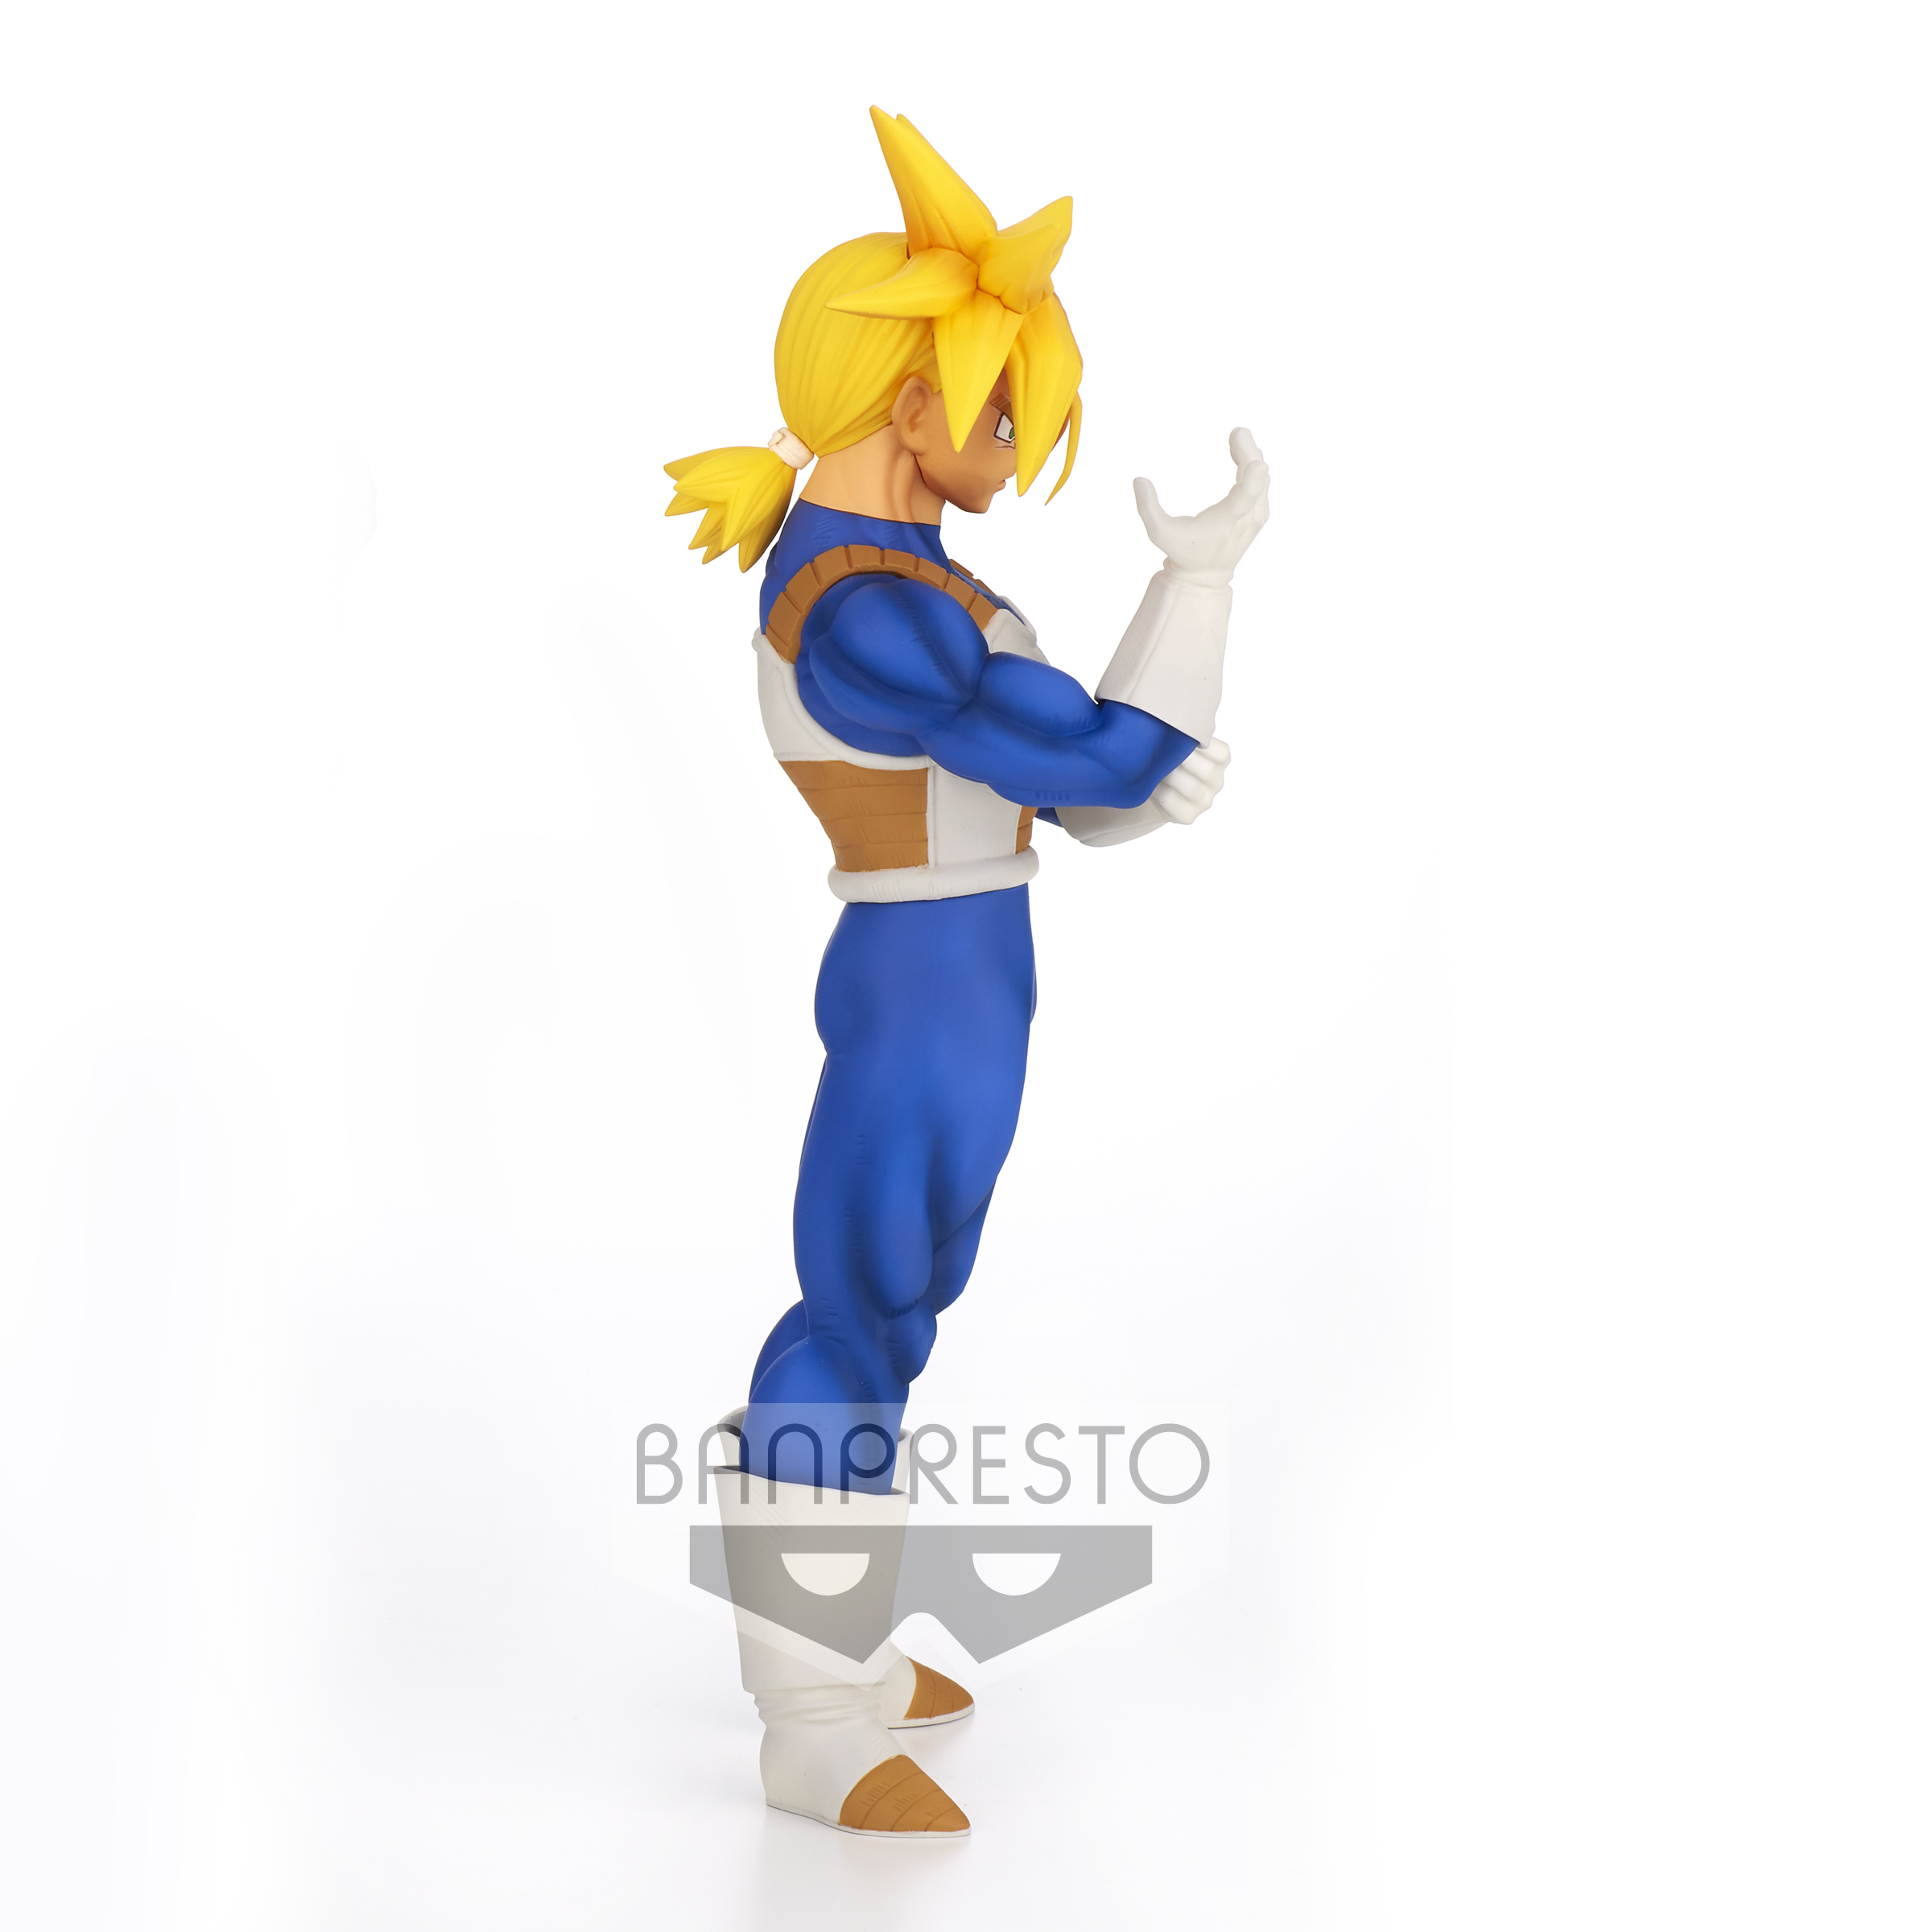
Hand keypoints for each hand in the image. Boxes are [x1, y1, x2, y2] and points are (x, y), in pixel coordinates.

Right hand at [1132, 429, 1269, 585]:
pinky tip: (1242, 452)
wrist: (1205, 575)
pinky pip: (1262, 484)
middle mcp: (1246, 520)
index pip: (1244, 499)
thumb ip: (1147, 507)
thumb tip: (1139, 479)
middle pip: (1256, 480)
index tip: (1257, 461)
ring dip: (1251, 455)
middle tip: (1237, 431)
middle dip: (1248, 452)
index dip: (1252, 479)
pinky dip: (1254, 465)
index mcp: (1224, 523)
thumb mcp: (1159, 533)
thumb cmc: (1181, 551)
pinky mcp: (1260, 514)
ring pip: (1262, 479)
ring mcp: (1257, 517)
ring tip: (1238, 436)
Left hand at [1152, 738, 1230, 824]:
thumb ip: (1184, 731)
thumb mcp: (1179, 741)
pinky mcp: (1188, 816)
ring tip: (1154, 768)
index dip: (1199, 746)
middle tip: (1161, 753)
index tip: (1178, 739)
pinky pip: (1176, 804)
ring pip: (1192, 789)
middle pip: (1207, 771)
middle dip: (1181, 760)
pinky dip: (1161, 794)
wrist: (1150, 786)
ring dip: (1170, 776)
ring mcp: (1204, 801)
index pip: (1221, 753)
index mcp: (1220, 760)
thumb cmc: (1166, 756)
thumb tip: (1174, 717)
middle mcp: (1217, 782)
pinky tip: (1151, 785)